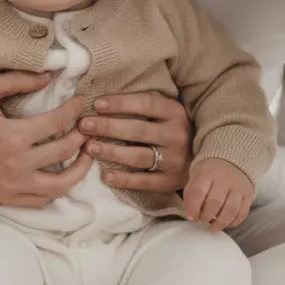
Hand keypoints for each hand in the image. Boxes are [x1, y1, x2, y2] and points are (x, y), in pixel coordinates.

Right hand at [0, 70, 92, 206]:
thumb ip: (19, 80)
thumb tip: (50, 76)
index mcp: (13, 136)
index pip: (58, 122)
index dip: (74, 110)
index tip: (79, 102)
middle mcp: (16, 164)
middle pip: (65, 151)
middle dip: (82, 135)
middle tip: (85, 124)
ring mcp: (12, 184)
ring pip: (61, 185)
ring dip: (79, 169)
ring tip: (85, 153)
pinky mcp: (5, 196)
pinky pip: (41, 200)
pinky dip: (57, 189)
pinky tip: (61, 173)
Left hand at [78, 91, 192, 192]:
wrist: (200, 161)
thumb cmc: (169, 131)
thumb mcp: (164, 114)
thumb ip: (142, 107)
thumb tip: (101, 102)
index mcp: (175, 112)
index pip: (145, 103)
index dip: (120, 103)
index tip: (96, 104)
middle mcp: (178, 135)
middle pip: (138, 130)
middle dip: (108, 127)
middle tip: (84, 125)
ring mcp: (176, 160)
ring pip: (139, 156)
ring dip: (111, 152)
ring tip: (89, 147)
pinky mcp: (171, 182)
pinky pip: (144, 182)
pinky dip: (123, 180)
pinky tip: (105, 176)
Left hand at [183, 158, 253, 232]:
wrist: (233, 161)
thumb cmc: (210, 172)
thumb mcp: (196, 175)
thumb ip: (191, 193)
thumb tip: (190, 215)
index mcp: (207, 173)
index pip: (198, 192)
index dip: (192, 207)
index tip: (190, 216)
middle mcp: (224, 179)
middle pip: (214, 203)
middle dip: (205, 216)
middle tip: (202, 220)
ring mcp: (238, 187)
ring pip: (230, 210)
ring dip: (219, 223)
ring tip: (212, 227)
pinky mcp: (247, 195)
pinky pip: (242, 213)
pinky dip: (233, 222)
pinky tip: (225, 224)